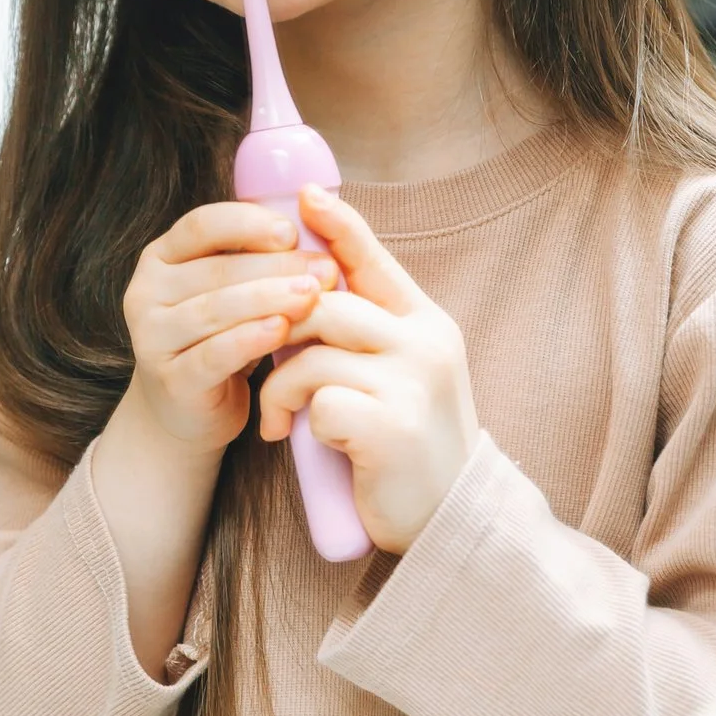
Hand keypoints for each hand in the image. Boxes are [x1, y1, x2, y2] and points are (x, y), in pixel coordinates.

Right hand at [121, 201, 342, 456]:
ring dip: (268, 299)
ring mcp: (151, 337)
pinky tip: (280, 330)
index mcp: (161, 256)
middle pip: (215, 270)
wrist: (188, 410)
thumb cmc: (220, 337)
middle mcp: (146, 291)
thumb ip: (254, 256)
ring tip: (312, 295)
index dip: (247, 224)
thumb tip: (312, 221)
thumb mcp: (230, 290)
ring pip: (214, 310)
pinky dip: (248, 340)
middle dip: (276, 267)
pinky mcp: (169, 379)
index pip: (200, 226)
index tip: (293, 231)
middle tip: (326, 270)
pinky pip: (212, 354)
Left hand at [257, 183, 479, 552]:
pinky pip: (319, 403)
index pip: (375, 260)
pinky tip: (309, 443)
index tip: (305, 196)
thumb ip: (369, 330)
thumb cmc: (409, 445)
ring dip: (279, 387)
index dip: (339, 226)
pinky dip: (301, 424)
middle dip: (279, 332)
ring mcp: (413, 385)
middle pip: (326, 305)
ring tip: (278, 417)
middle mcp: (426, 345)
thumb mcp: (401, 374)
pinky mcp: (392, 429)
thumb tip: (309, 284)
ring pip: (312, 354)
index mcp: (427, 325)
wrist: (449, 520)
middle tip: (266, 366)